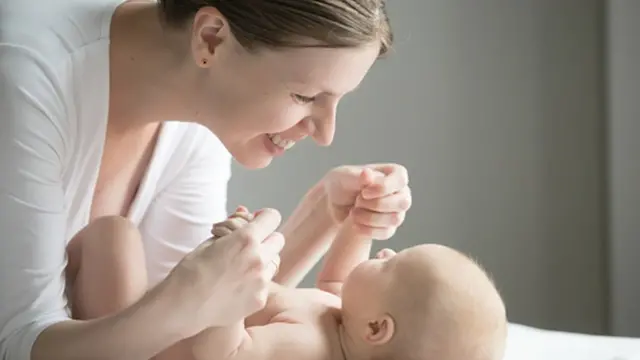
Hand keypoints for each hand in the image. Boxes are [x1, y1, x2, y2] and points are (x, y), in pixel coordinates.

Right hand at [165, 208, 283, 336]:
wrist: (183, 306)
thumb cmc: (191, 271)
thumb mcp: (210, 241)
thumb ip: (233, 227)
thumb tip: (244, 211)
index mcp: (246, 240)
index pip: (272, 217)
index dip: (264, 217)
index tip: (257, 221)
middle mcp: (259, 259)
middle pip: (278, 239)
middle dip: (265, 239)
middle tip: (248, 245)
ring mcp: (262, 281)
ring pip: (275, 262)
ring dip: (264, 260)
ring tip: (241, 267)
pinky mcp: (260, 299)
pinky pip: (266, 283)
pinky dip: (256, 282)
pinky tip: (237, 286)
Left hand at [323, 164, 411, 239]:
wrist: (334, 202)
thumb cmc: (342, 182)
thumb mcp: (346, 177)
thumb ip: (358, 177)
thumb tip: (368, 173)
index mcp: (395, 173)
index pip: (401, 179)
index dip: (384, 188)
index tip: (364, 192)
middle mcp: (401, 192)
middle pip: (403, 202)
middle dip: (377, 204)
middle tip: (357, 201)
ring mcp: (397, 211)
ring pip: (395, 219)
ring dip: (371, 218)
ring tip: (353, 212)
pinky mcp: (389, 227)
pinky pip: (386, 232)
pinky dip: (369, 230)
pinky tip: (354, 224)